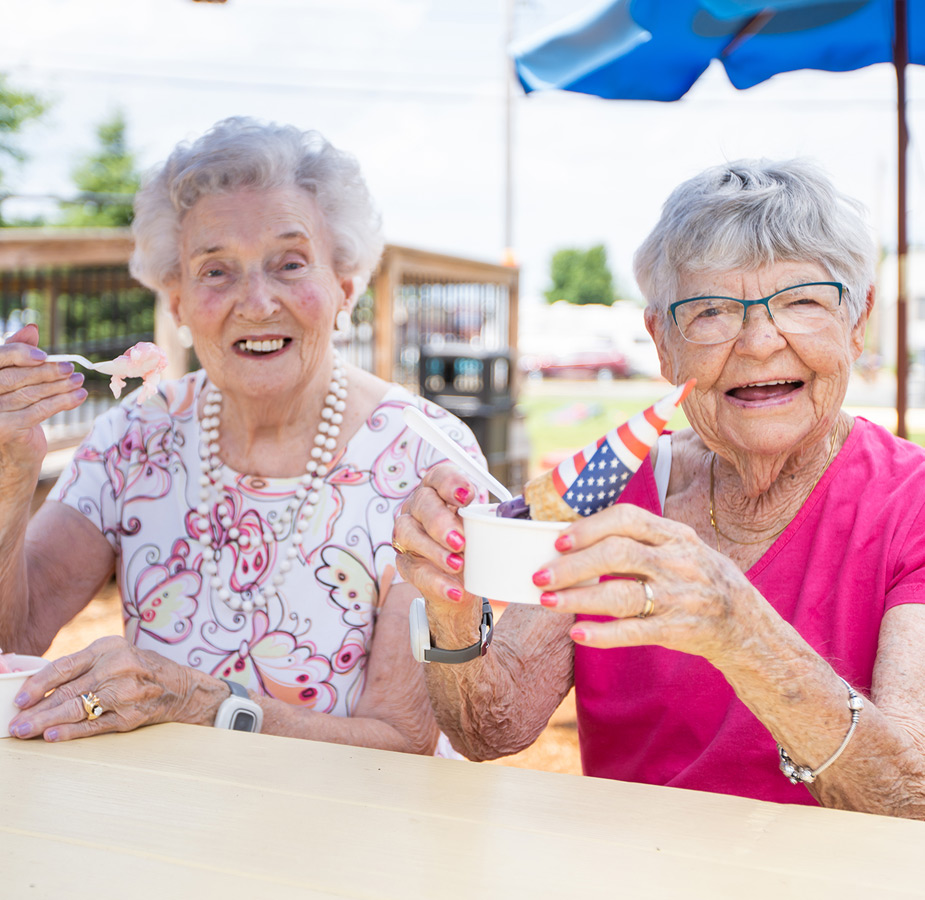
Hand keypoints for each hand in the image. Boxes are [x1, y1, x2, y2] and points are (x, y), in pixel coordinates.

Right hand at [0, 324, 86, 469]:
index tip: (44, 355)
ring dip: (60, 386)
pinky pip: (40, 410)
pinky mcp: (6, 429)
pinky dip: (63, 402)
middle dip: (47, 371)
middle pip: (15, 376)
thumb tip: (31, 329)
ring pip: (30, 393)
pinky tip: (79, 397)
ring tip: (80, 381)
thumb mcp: (16, 384)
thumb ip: (19, 356)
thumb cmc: (15, 414)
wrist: (14, 457)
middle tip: (72, 369)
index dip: (19, 352)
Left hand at [7, 636, 201, 741]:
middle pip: (69, 691)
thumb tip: (36, 684)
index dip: (39, 684)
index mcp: (108, 647)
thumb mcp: (113, 654)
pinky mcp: (130, 715)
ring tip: (25, 731)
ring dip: (47, 722)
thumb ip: (80, 665)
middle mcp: (118, 667)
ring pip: (79, 709)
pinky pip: (95, 725)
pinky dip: (72, 732)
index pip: (65, 665)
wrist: (179, 686)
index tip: (20, 699)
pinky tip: (54, 736)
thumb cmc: (138, 668)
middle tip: (16, 723)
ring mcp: (126, 692)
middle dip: (37, 710)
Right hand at [393, 463, 483, 637]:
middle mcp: (418, 507)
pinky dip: (436, 581)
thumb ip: (493, 520)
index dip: (450, 483)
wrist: (464, 581)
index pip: (439, 477)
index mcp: (439, 491)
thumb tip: (513, 520)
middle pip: (422, 504)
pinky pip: (414, 570)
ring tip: (458, 565)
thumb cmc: (475, 543)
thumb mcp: (486, 529)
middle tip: (461, 541)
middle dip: (441, 522)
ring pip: (409, 534)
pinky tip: (456, 590)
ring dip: (435, 551)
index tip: (467, 497)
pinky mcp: (405, 562)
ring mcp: (407, 534)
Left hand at [533, 503, 758, 662]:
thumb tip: (579, 533)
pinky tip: (577, 633)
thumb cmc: (700, 579)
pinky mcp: (676, 630)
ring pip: (621, 594)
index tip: (558, 540)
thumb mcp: (680, 547)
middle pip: (617, 554)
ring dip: (578, 597)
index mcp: (674, 535)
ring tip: (547, 602)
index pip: (627, 519)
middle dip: (573, 564)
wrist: (746, 625)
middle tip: (540, 575)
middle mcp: (677, 561)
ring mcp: (678, 597)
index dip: (589, 527)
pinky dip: (603, 633)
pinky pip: (634, 631)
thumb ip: (640, 538)